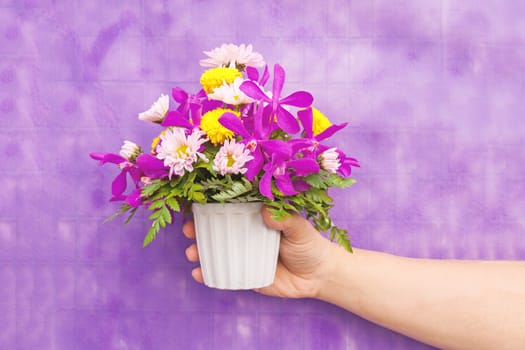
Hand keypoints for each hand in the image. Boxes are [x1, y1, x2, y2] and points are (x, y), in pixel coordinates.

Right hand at [182, 206, 335, 297]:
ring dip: (198, 252)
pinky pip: (222, 275)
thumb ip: (285, 218)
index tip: (196, 209)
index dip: (210, 208)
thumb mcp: (299, 228)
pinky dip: (208, 275)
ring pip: (215, 252)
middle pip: (215, 231)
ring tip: (192, 254)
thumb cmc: (310, 245)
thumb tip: (265, 210)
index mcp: (256, 219)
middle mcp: (246, 236)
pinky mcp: (244, 276)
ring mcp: (243, 256)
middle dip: (197, 231)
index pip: (229, 210)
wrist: (319, 276)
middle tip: (188, 232)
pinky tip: (199, 274)